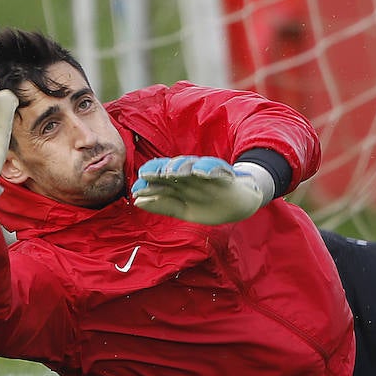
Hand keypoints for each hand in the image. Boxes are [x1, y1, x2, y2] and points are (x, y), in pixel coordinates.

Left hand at [131, 156, 273, 224]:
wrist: (240, 204)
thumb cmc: (209, 204)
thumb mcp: (184, 209)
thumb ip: (163, 205)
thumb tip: (137, 202)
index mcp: (180, 183)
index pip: (161, 179)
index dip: (148, 183)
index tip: (135, 190)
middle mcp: (191, 175)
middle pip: (173, 170)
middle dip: (160, 171)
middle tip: (147, 174)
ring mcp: (208, 173)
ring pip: (192, 166)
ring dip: (181, 167)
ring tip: (171, 172)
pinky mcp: (224, 174)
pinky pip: (216, 169)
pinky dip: (208, 169)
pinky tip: (200, 171)